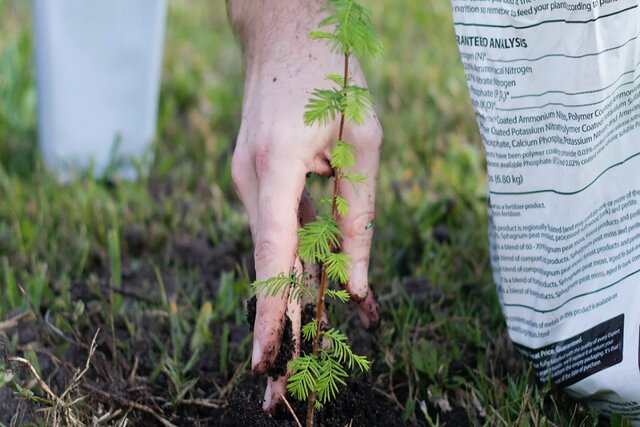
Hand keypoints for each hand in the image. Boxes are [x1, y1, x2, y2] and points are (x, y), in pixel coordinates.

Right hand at [229, 0, 381, 411]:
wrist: (284, 26)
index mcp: (277, 167)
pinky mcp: (256, 178)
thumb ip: (359, 213)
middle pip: (268, 265)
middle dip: (274, 325)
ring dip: (287, 297)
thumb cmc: (332, 73)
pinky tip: (308, 289)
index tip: (265, 360)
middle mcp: (251, 180)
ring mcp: (248, 180)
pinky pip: (276, 227)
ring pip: (273, 249)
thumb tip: (355, 280)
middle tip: (276, 386)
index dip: (269, 311)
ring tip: (297, 352)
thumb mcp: (364, 140)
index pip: (273, 254)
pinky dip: (292, 262)